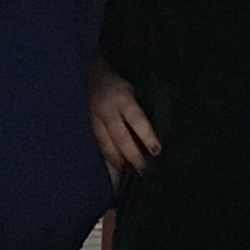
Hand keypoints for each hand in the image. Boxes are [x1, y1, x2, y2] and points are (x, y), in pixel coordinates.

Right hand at [87, 62, 161, 180]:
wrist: (92, 71)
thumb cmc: (122, 81)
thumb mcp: (136, 87)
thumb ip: (145, 107)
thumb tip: (160, 133)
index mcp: (122, 98)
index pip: (136, 119)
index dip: (146, 135)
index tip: (156, 150)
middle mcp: (107, 110)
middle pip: (120, 138)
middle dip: (133, 156)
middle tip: (145, 171)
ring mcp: (95, 120)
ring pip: (106, 145)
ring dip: (118, 162)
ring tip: (129, 177)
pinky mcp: (89, 127)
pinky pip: (99, 146)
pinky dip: (107, 160)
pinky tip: (115, 173)